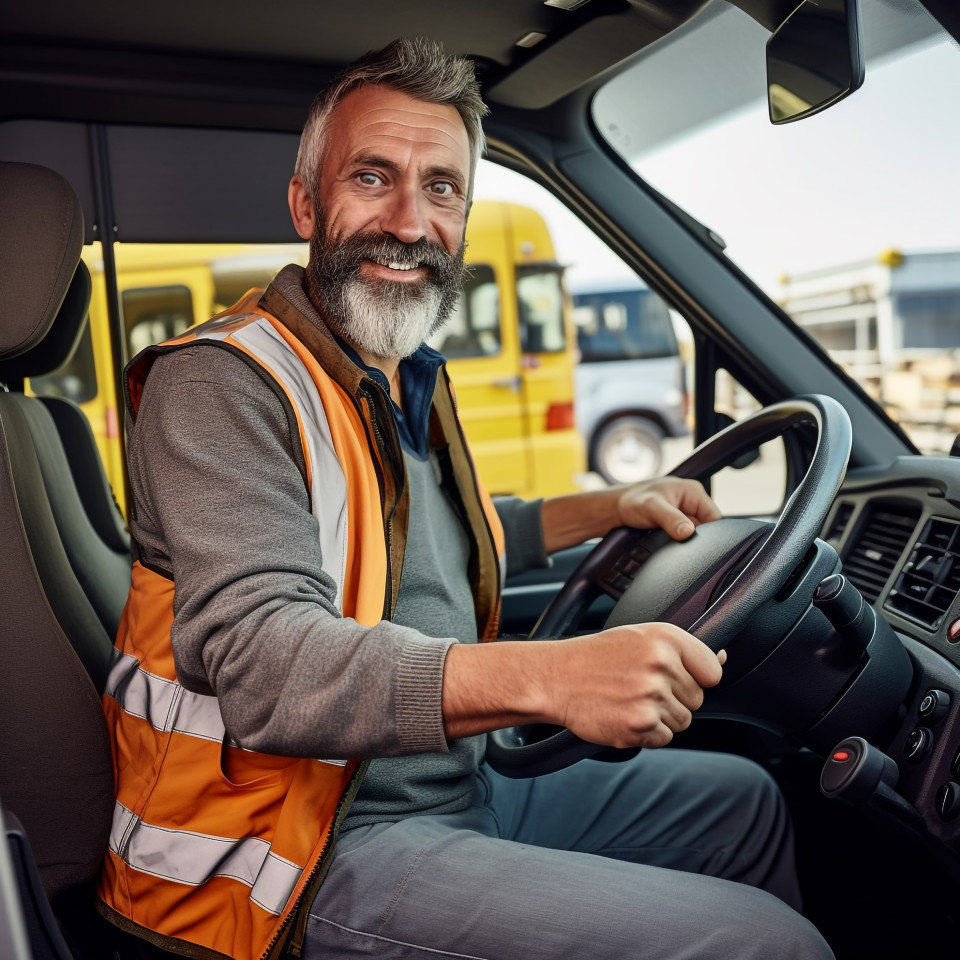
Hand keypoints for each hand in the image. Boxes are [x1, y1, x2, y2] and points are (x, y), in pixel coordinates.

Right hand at [442, 622, 724, 747]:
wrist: (556, 679)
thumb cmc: (596, 658)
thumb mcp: (638, 637)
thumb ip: (680, 649)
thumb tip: (721, 660)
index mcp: (665, 638)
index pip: (712, 669)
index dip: (698, 677)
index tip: (678, 677)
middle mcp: (660, 665)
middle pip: (697, 699)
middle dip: (674, 698)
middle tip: (640, 687)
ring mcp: (651, 697)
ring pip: (682, 721)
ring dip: (660, 717)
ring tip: (629, 700)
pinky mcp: (640, 725)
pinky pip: (664, 738)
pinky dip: (647, 734)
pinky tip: (624, 715)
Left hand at [615, 476, 720, 541]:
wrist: (615, 509)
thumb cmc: (631, 501)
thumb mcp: (652, 508)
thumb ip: (671, 519)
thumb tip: (688, 532)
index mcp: (693, 492)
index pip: (715, 517)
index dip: (712, 533)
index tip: (702, 545)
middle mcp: (691, 502)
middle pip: (707, 527)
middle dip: (699, 539)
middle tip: (685, 547)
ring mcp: (684, 515)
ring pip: (696, 534)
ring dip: (688, 542)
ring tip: (675, 545)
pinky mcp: (676, 525)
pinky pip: (685, 537)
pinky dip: (681, 544)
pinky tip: (671, 546)